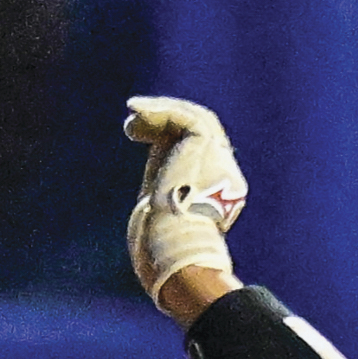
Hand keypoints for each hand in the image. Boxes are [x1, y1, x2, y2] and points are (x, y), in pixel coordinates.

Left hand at [123, 96, 248, 313]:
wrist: (173, 245)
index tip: (143, 136)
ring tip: (131, 114)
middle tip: (136, 122)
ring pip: (196, 120)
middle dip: (168, 122)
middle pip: (203, 133)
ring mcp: (219, 159)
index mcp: (222, 194)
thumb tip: (149, 214)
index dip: (174, 139)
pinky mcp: (205, 146)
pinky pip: (185, 118)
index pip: (204, 154)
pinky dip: (159, 111)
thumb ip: (165, 197)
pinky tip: (134, 113)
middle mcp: (226, 174)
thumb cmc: (163, 246)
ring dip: (161, 112)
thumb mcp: (163, 216)